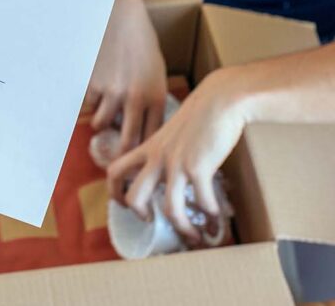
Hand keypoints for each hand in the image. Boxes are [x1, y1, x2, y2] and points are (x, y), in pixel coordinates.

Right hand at [84, 0, 170, 161]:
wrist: (121, 17)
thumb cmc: (141, 44)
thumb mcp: (155, 73)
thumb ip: (150, 100)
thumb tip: (144, 129)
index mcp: (156, 96)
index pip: (151, 138)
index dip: (143, 154)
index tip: (138, 163)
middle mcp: (136, 98)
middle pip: (127, 143)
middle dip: (120, 155)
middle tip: (114, 161)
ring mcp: (112, 92)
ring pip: (101, 123)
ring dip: (100, 119)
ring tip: (104, 104)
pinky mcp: (92, 83)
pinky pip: (88, 103)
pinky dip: (90, 98)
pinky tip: (97, 81)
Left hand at [106, 68, 243, 243]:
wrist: (221, 100)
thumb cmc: (201, 115)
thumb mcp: (172, 131)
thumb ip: (166, 149)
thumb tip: (173, 169)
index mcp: (149, 148)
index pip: (115, 170)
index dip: (114, 191)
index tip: (124, 203)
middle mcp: (158, 159)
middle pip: (134, 196)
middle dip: (141, 215)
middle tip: (153, 220)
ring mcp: (177, 165)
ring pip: (169, 210)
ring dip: (183, 228)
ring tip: (194, 235)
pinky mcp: (199, 168)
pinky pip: (201, 201)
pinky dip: (210, 213)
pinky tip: (216, 215)